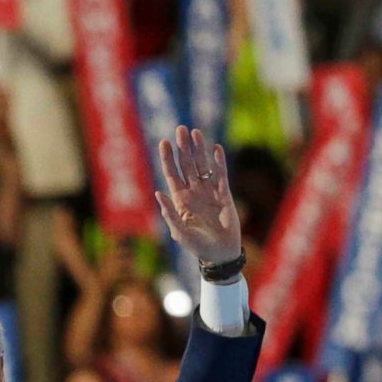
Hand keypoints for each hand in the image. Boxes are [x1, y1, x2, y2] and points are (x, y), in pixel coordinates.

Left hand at [152, 127, 239, 263]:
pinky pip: (221, 174)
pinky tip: (215, 148)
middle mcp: (193, 191)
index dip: (168, 158)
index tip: (164, 142)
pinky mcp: (224, 193)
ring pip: (203, 165)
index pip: (172, 174)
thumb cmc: (197, 244)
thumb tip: (157, 192)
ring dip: (199, 149)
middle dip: (183, 147)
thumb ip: (169, 213)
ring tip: (195, 133)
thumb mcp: (179, 232)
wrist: (219, 252)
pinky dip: (218, 161)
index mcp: (180, 199)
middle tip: (180, 129)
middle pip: (187, 164)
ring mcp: (209, 191)